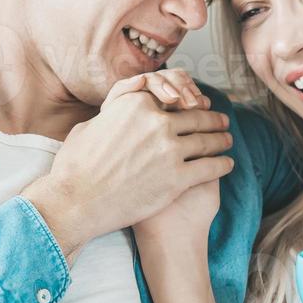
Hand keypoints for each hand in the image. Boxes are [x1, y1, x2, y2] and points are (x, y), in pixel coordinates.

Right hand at [21, 69, 232, 259]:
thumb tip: (120, 109)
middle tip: (223, 122)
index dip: (188, 103)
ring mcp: (169, 151)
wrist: (76, 202)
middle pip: (195, 117)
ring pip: (207, 141)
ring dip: (222, 140)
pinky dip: (222, 165)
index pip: (171, 100)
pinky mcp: (177, 179)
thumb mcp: (89, 126)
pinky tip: (228, 164)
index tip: (198, 106)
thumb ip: (112, 114)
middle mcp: (156, 123)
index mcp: (137, 105)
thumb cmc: (75, 167)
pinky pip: (210, 167)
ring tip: (228, 141)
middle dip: (212, 119)